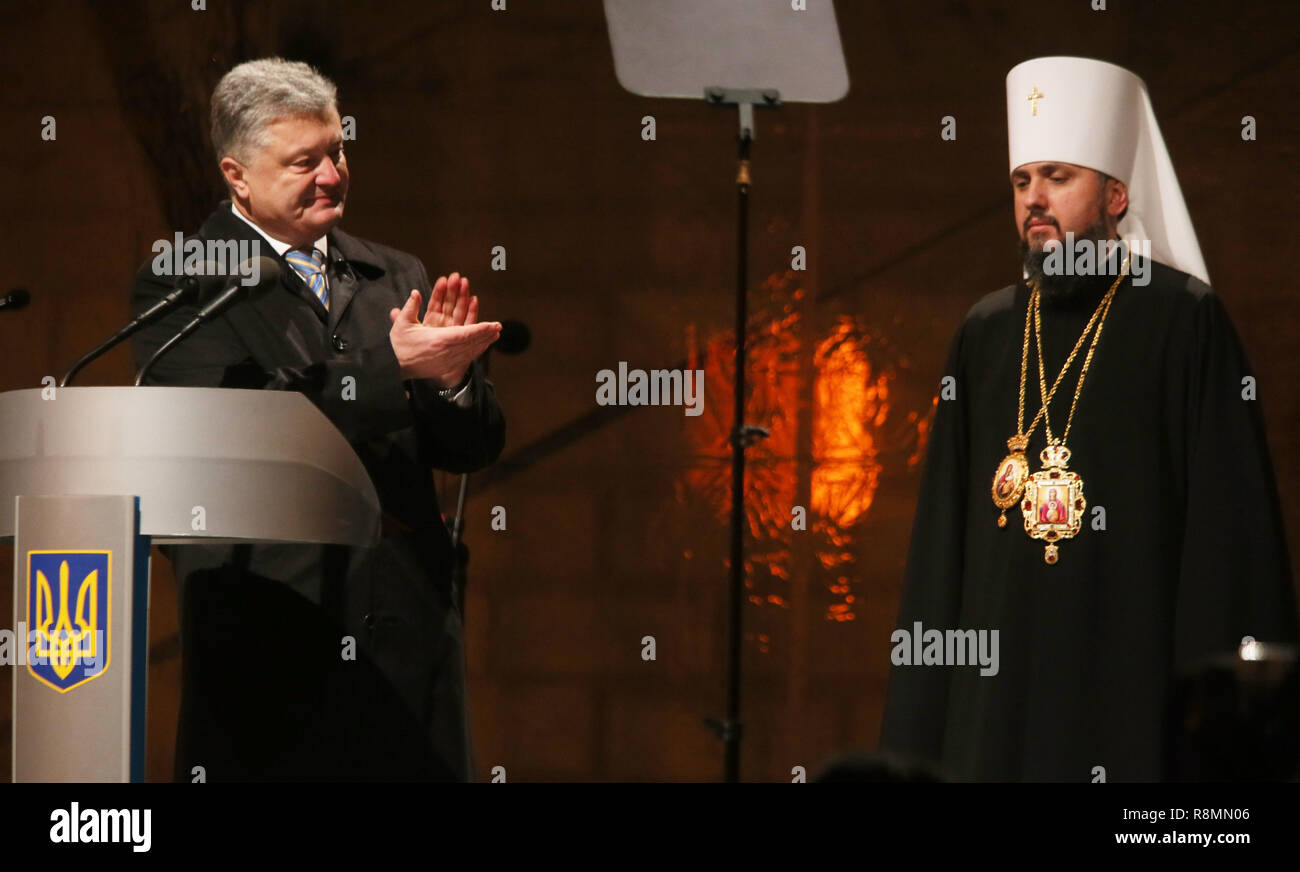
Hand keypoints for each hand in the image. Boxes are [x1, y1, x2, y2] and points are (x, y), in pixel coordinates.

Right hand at [388, 272, 499, 386]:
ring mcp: (447, 361)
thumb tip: (415, 292)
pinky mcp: (446, 367)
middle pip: (472, 342)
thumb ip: (410, 307)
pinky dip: (476, 352)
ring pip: (470, 351)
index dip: (481, 328)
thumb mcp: (402, 325)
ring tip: (495, 335)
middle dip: (486, 333)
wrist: (393, 368)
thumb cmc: (398, 346)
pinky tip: (483, 347)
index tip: (493, 324)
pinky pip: (465, 359)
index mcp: (438, 339)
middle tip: (499, 326)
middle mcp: (446, 351)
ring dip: (484, 342)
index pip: (465, 333)